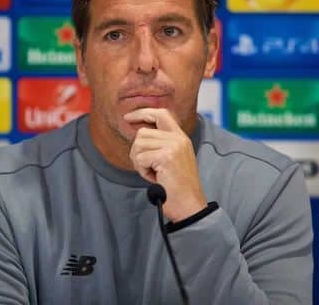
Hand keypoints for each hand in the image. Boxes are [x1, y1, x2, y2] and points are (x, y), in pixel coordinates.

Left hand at [124, 108, 207, 222]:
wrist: (189, 205)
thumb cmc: (178, 187)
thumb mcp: (173, 159)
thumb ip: (161, 144)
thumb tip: (138, 135)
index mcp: (181, 138)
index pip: (161, 114)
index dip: (143, 113)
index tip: (128, 118)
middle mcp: (178, 139)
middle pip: (142, 133)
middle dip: (138, 152)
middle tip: (150, 168)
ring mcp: (173, 146)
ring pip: (138, 145)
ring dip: (140, 162)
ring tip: (154, 174)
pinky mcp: (165, 157)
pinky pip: (139, 159)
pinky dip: (142, 171)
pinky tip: (155, 178)